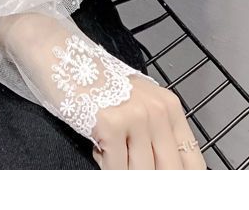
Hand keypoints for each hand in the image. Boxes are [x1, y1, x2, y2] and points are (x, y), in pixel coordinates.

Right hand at [0, 11, 205, 169]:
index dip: (183, 186)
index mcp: (169, 106)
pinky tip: (96, 144)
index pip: (192, 163)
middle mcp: (158, 110)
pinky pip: (115, 169)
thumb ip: (153, 137)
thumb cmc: (91, 81)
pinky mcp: (111, 123)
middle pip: (169, 173)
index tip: (173, 195)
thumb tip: (163, 177)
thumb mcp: (133, 103)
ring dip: (122, 172)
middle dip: (150, 185)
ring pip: (140, 175)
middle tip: (127, 170)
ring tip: (108, 150)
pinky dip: (104, 165)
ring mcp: (135, 115)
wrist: (57, 52)